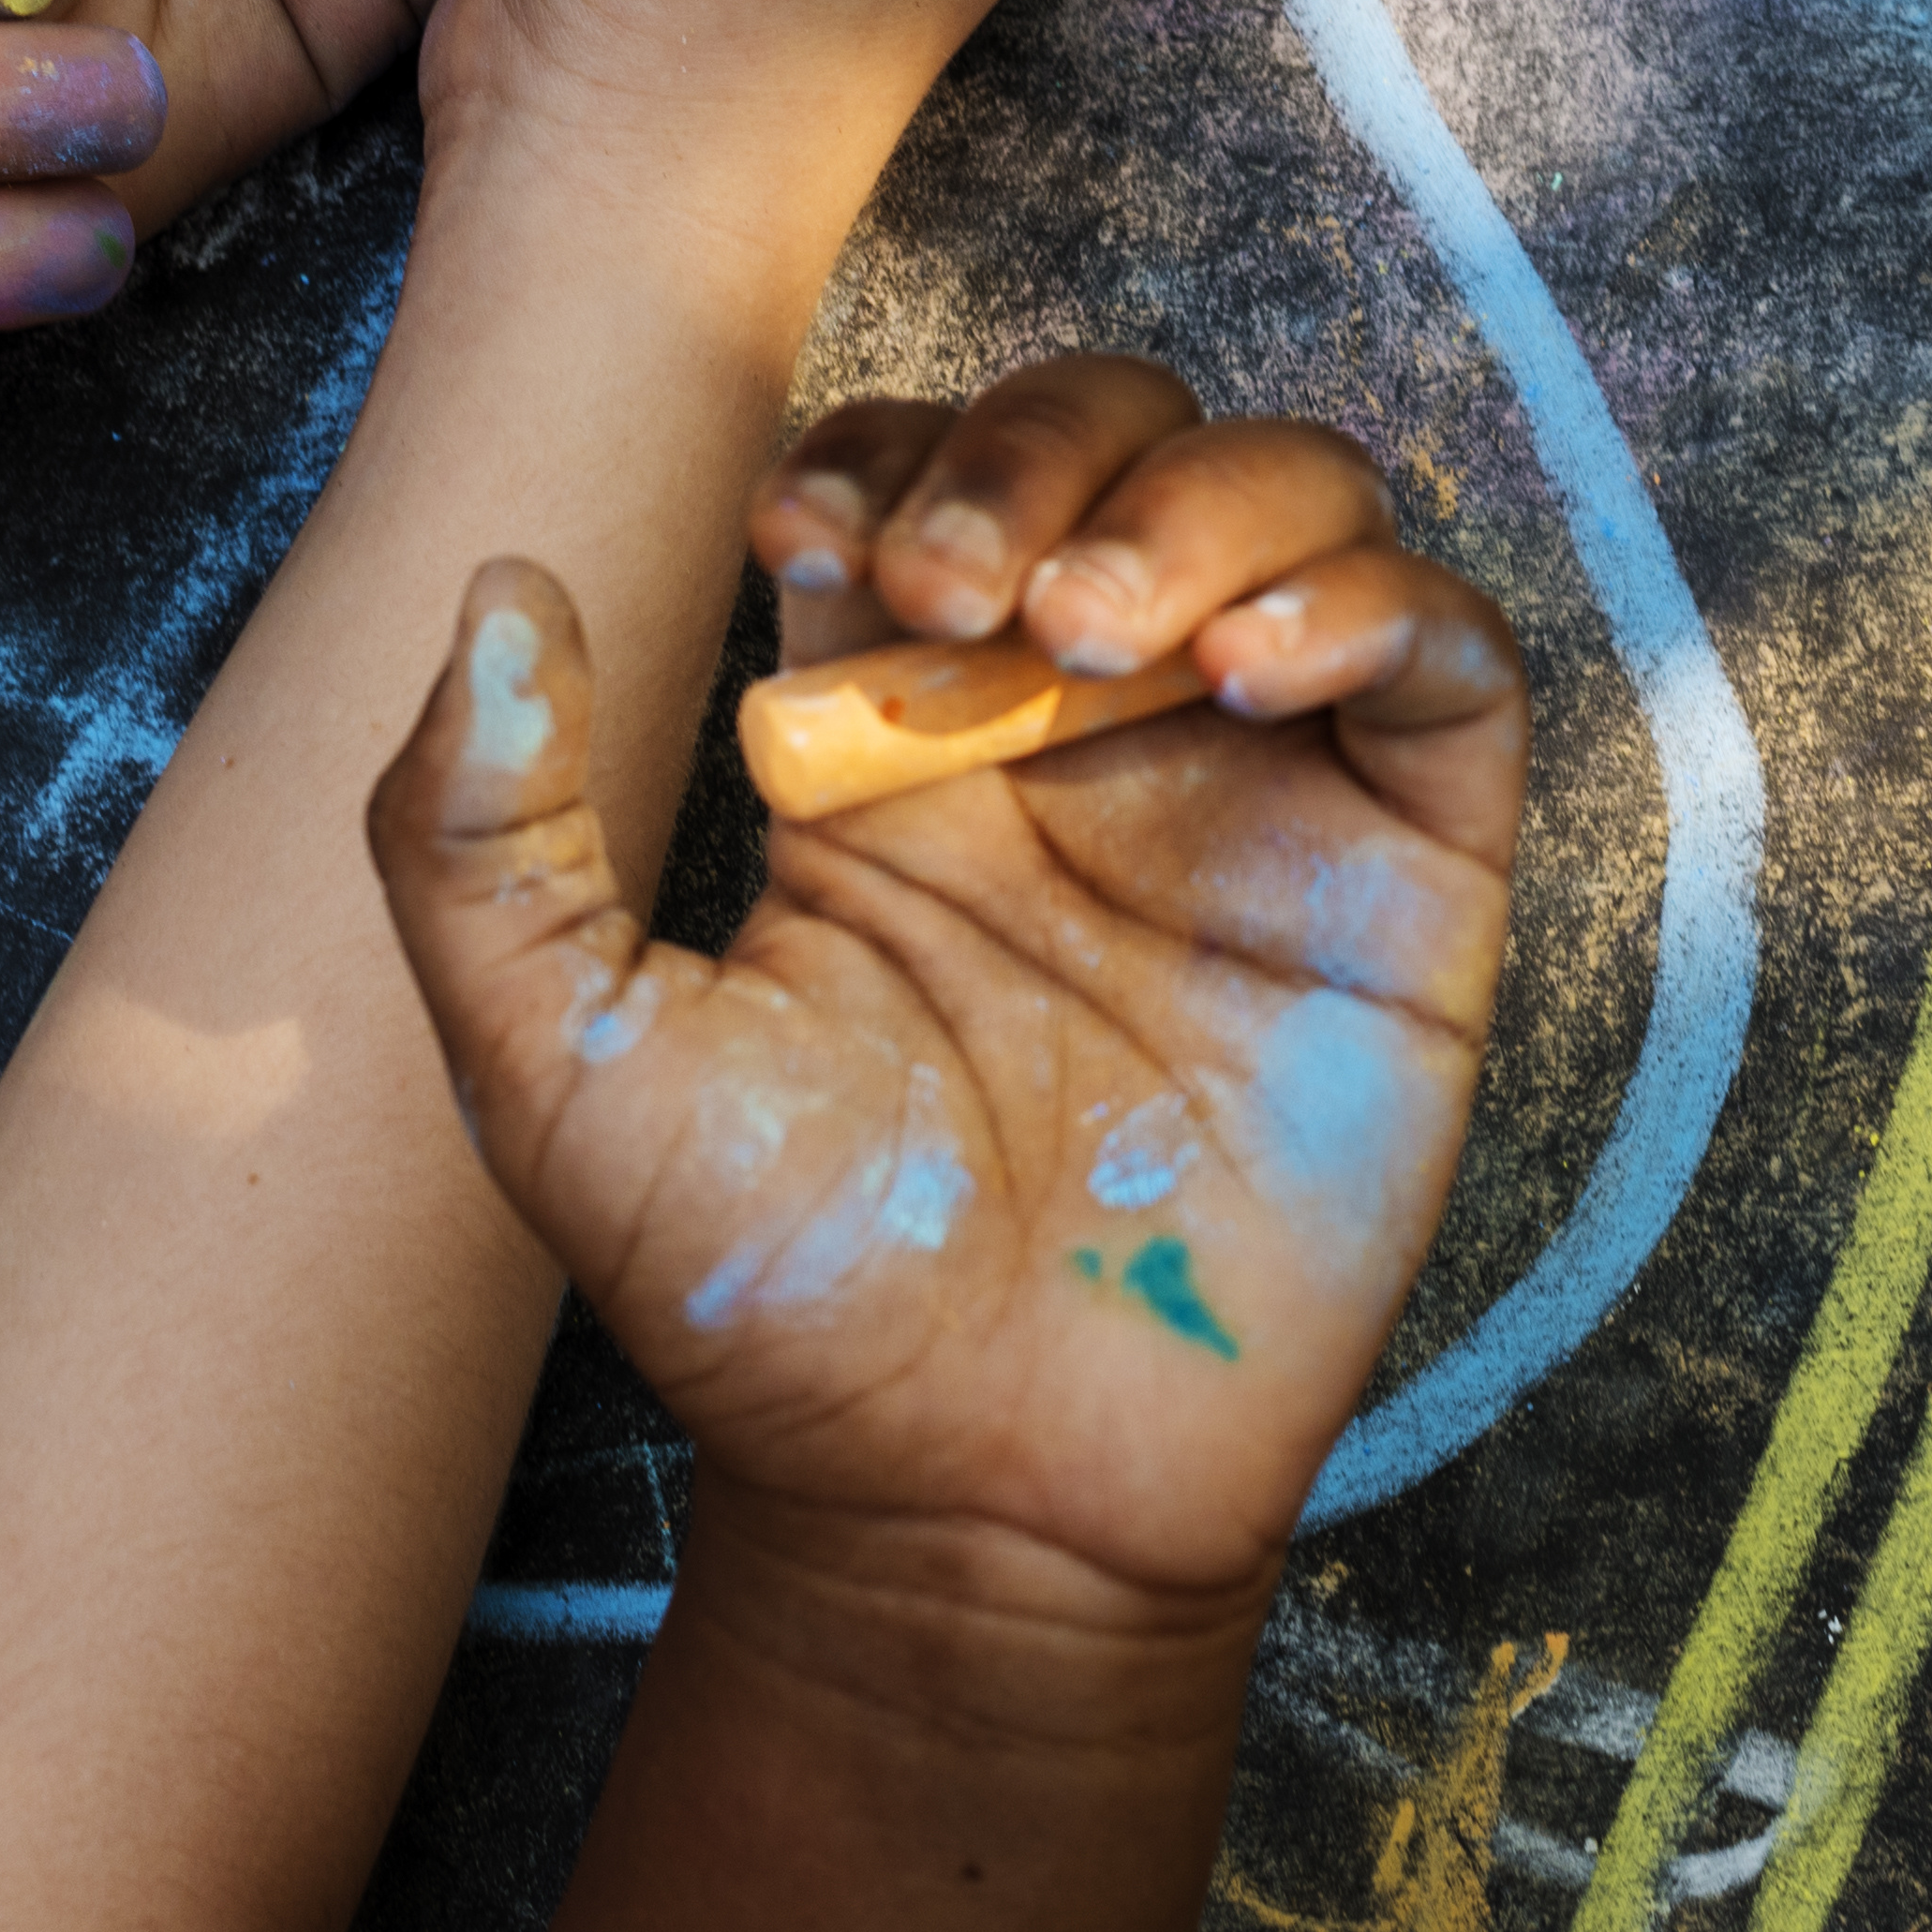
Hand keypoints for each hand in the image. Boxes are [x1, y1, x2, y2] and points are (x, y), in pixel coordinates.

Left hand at [371, 355, 1519, 1617]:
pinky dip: (1376, 603)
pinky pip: (1452, 657)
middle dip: (1043, 448)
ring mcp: (1258, 791)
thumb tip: (503, 586)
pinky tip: (1253, 674)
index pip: (924, 471)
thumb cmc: (770, 1296)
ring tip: (1099, 633)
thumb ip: (479, 835)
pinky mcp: (1405, 878)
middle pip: (1119, 434)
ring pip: (1298, 497)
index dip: (887, 454)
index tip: (819, 549)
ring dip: (1203, 502)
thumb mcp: (557, 1063)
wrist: (965, 1498)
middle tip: (961, 592)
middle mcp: (1089, 731)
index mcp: (901, 737)